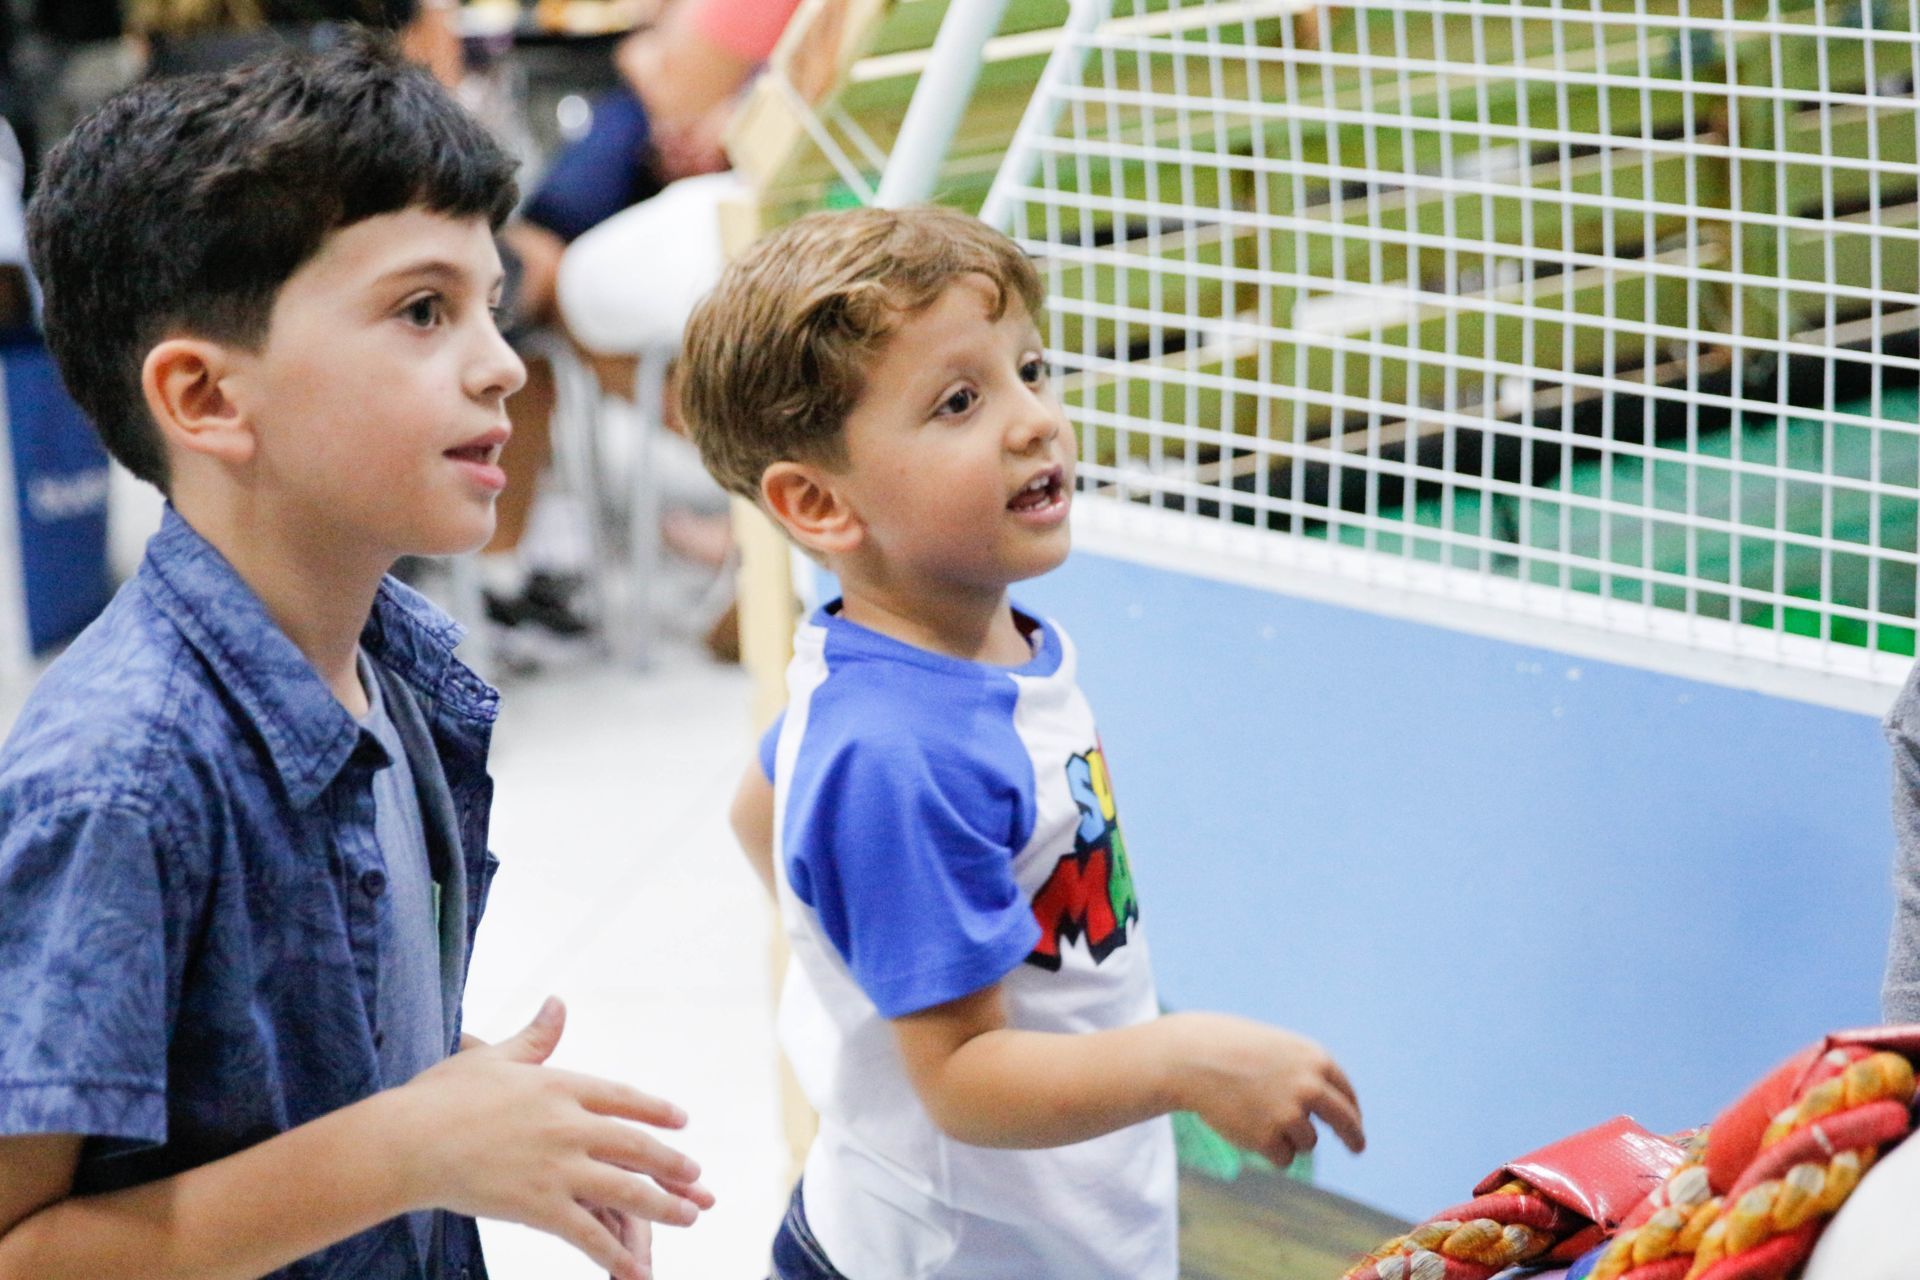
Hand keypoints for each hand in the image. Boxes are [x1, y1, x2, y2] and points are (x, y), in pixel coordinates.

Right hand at [393, 997, 711, 1279]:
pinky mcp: (540, 1206)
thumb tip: (558, 1003)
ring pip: (626, 1190)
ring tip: (690, 1217)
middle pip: (636, 1145)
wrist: (405, 1142)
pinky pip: (589, 1234)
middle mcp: (569, 1125)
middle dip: (672, 1163)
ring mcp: (558, 1167)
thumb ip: (535, 1037)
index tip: (681, 1121)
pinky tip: (636, 1268)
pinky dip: (615, 1253)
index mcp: (560, 1086)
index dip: (655, 1111)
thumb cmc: (439, 1096)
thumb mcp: (493, 1057)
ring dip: (664, 1206)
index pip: (622, 1098)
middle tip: (698, 1178)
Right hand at [1163, 1013, 1365, 1166]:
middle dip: (1354, 1137)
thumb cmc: (1231, 1050)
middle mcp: (1310, 1087)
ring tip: (1254, 1113)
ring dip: (1289, 1137)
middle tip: (1358, 1148)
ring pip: (1307, 1142)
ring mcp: (1290, 1114)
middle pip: (1345, 1121)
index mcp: (1315, 1060)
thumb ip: (1305, 1075)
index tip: (1355, 1126)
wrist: (1191, 1059)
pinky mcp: (1269, 1139)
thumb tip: (1329, 1109)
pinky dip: (1269, 1150)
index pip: (1346, 1093)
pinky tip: (1245, 1126)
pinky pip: (1284, 1158)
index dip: (1353, 1111)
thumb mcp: (1277, 1051)